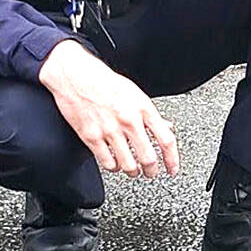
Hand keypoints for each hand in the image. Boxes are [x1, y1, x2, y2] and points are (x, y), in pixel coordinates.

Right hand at [38, 39, 179, 178]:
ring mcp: (110, 130)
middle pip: (148, 157)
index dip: (172, 159)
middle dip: (152, 171)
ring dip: (133, 172)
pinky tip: (115, 164)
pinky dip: (114, 167)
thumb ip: (151, 115)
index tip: (172, 169)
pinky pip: (107, 162)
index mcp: (143, 109)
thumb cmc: (107, 83)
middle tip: (151, 173)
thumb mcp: (136, 94)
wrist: (78, 77)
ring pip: (128, 165)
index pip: (166, 139)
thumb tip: (167, 128)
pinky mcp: (91, 137)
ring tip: (133, 171)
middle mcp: (129, 121)